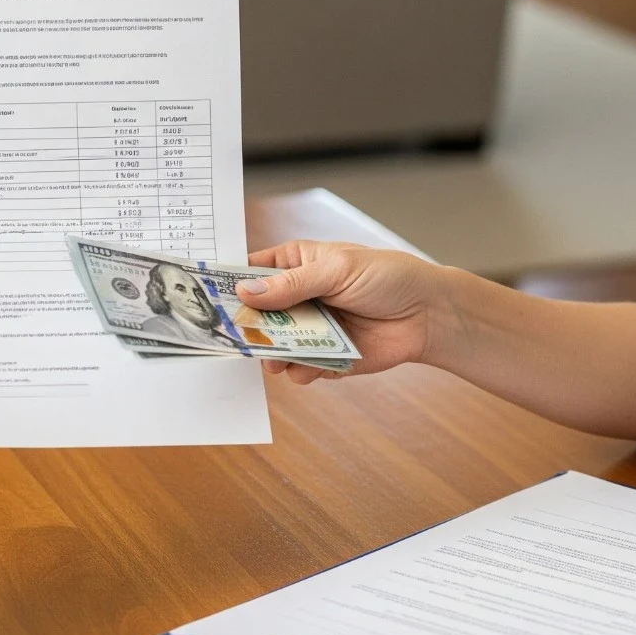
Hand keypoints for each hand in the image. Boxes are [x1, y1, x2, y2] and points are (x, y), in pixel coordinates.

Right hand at [239, 241, 448, 384]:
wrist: (428, 314)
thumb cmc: (388, 278)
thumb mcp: (337, 270)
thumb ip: (292, 284)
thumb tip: (246, 292)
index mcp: (297, 264)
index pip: (251, 273)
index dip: (228, 285)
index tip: (207, 299)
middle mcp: (298, 297)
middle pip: (257, 314)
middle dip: (248, 328)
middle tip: (240, 339)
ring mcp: (311, 328)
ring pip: (275, 346)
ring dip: (273, 354)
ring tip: (275, 360)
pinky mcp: (326, 357)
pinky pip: (301, 368)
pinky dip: (302, 370)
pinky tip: (309, 368)